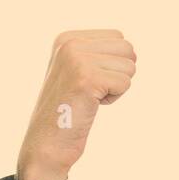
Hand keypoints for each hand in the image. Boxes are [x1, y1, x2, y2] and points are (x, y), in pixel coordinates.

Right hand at [16, 29, 136, 179]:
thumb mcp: (76, 72)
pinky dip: (114, 99)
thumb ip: (96, 54)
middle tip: (94, 91)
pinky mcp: (87, 78)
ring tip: (90, 98)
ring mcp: (77, 59)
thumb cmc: (67, 111)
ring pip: (129, 66)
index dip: (113, 64)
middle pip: (127, 48)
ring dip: (116, 88)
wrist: (47, 142)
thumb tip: (131, 49)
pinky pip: (125, 83)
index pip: (118, 37)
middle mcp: (70, 43)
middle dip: (119, 73)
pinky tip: (92, 105)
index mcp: (67, 38)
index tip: (89, 81)